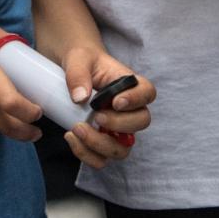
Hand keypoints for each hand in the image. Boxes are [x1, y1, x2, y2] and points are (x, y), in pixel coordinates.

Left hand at [58, 46, 154, 167]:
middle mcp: (129, 109)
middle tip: (96, 116)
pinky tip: (70, 137)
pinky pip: (101, 158)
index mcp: (129, 84)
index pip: (148, 93)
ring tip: (77, 129)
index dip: (137, 100)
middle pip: (141, 123)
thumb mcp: (78, 58)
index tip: (116, 101)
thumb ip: (78, 73)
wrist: (73, 70)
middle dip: (119, 124)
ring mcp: (118, 128)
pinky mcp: (102, 141)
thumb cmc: (81, 61)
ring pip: (123, 148)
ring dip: (101, 145)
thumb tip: (80, 97)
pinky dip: (86, 154)